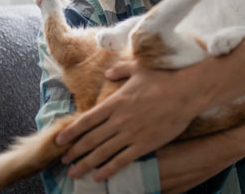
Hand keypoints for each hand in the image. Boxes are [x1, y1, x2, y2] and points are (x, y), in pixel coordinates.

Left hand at [55, 61, 200, 181]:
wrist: (185, 92)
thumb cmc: (163, 78)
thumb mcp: (138, 69)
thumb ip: (120, 70)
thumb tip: (108, 73)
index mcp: (115, 102)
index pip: (87, 120)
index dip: (71, 132)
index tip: (60, 140)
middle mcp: (119, 120)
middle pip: (91, 139)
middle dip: (75, 151)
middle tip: (64, 160)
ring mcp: (131, 134)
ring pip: (102, 153)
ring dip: (86, 164)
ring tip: (74, 172)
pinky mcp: (144, 145)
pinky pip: (122, 160)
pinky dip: (108, 170)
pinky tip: (99, 176)